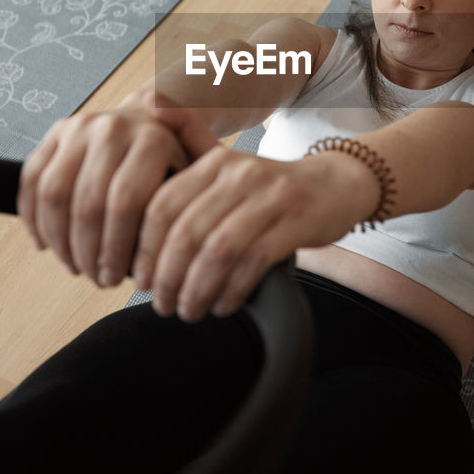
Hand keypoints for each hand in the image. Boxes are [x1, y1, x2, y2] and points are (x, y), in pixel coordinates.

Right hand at [17, 91, 193, 286]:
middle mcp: (114, 128)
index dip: (116, 250)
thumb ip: (181, 212)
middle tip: (96, 278)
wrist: (151, 119)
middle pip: (87, 203)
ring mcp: (81, 126)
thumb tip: (154, 264)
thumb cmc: (173, 162)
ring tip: (74, 265)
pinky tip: (45, 244)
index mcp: (153, 140)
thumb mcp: (192, 180)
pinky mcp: (57, 130)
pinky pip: (32, 178)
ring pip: (54, 193)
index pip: (126, 204)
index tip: (117, 279)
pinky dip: (33, 217)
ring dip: (59, 240)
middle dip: (87, 253)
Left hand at [132, 95, 374, 320]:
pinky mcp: (297, 220)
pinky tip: (223, 305)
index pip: (162, 205)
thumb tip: (141, 181)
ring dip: (197, 289)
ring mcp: (271, 196)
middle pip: (187, 231)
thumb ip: (185, 173)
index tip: (139, 280)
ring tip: (189, 310)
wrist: (335, 186)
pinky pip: (253, 261)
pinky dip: (232, 290)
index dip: (144, 248)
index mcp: (214, 162)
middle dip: (167, 276)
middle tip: (162, 304)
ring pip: (218, 249)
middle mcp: (240, 173)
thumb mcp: (226, 173)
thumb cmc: (269, 191)